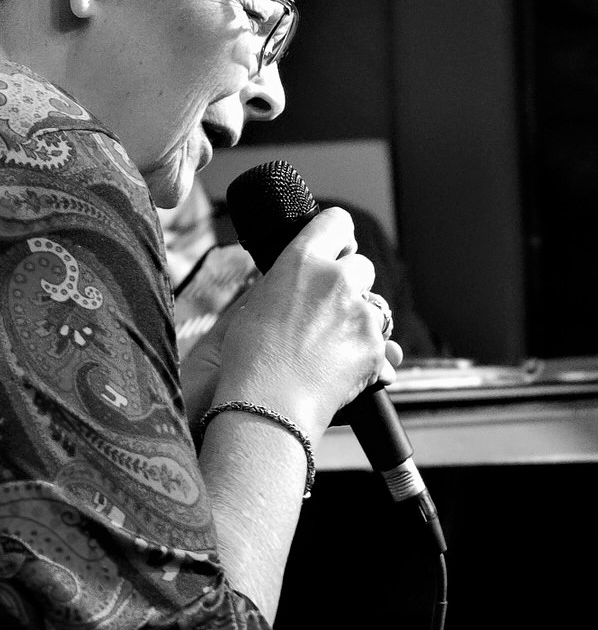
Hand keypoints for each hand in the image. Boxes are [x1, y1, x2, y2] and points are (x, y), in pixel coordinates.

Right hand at [201, 208, 401, 442]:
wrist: (266, 408)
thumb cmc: (248, 362)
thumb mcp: (252, 309)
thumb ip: (279, 286)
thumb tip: (292, 279)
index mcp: (302, 261)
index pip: (336, 222)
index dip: (339, 234)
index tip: (338, 247)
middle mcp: (336, 280)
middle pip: (362, 266)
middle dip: (350, 286)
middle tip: (328, 312)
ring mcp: (360, 312)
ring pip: (375, 305)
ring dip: (361, 321)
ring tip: (330, 349)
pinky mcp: (375, 346)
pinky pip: (381, 345)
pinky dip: (367, 357)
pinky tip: (340, 372)